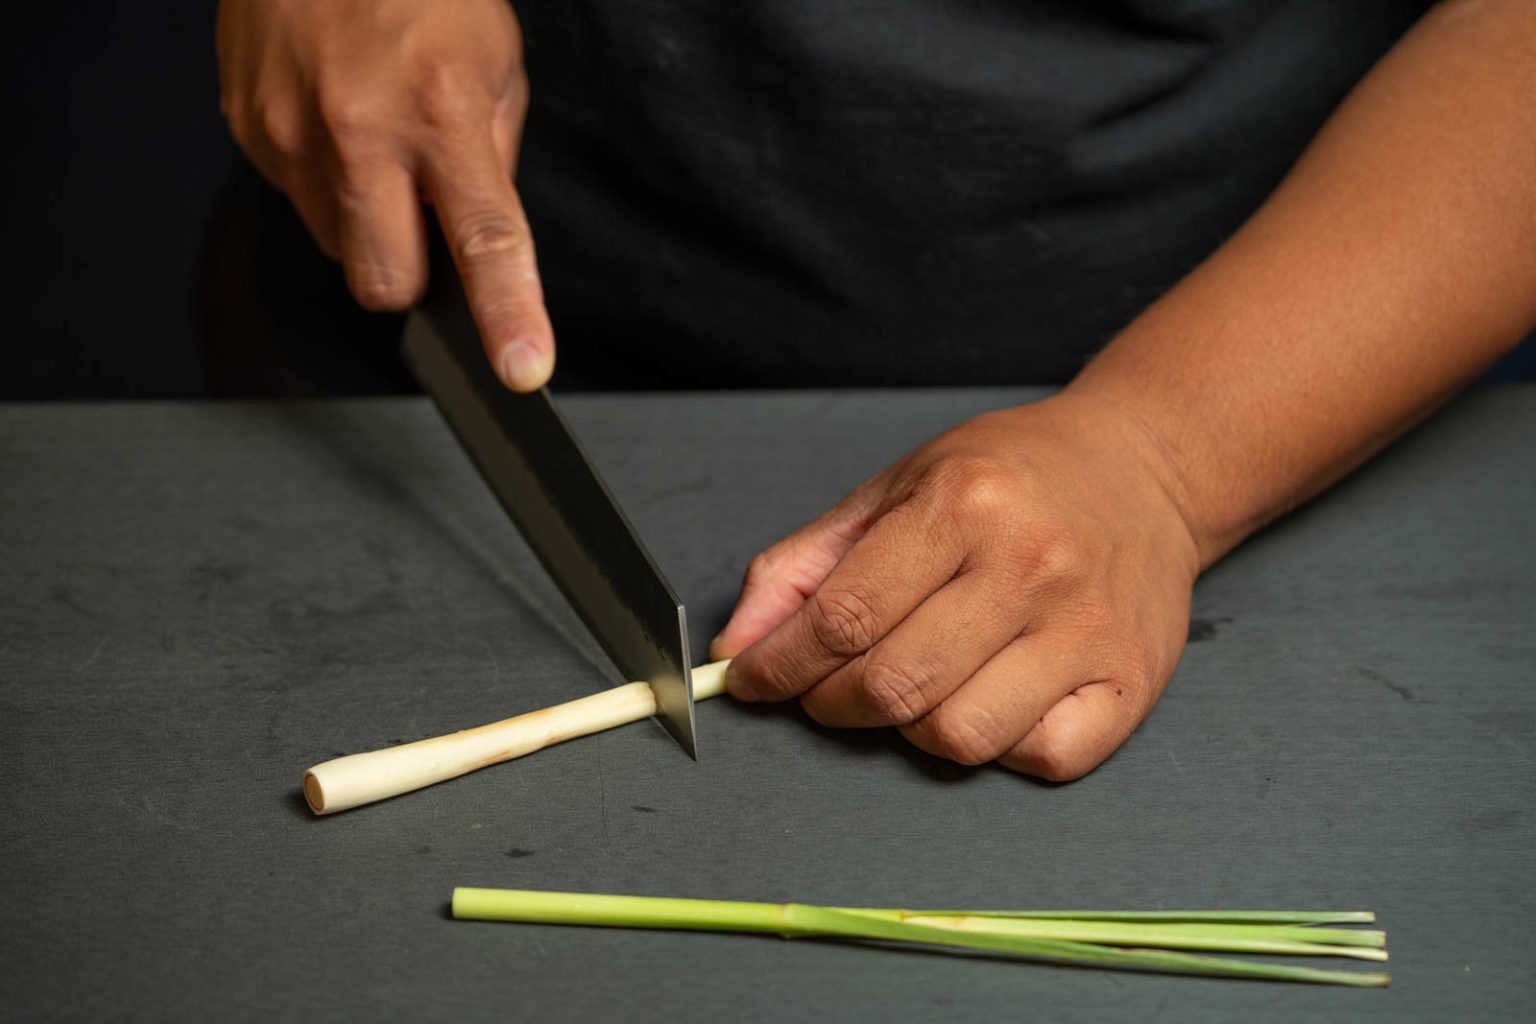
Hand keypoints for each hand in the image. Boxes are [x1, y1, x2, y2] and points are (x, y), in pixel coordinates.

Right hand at [216, 0, 551, 389]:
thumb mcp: (495, 63)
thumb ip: (493, 159)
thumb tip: (482, 238)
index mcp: (440, 110)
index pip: (482, 239)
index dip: (506, 312)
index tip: (519, 366)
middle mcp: (359, 129)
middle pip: (386, 281)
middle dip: (412, 274)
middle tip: (424, 217)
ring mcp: (290, 133)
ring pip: (338, 247)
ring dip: (367, 222)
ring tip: (379, 145)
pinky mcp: (246, 130)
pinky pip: (298, 201)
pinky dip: (325, 183)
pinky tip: (336, 123)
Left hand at [709, 393, 1201, 779]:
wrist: (1143, 470)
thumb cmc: (1008, 478)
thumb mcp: (895, 488)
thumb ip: (804, 565)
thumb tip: (735, 648)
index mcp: (964, 504)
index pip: (842, 618)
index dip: (779, 665)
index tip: (750, 682)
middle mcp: (1030, 565)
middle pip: (892, 686)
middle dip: (829, 704)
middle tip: (823, 689)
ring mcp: (1087, 628)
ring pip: (958, 737)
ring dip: (909, 730)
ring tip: (913, 687)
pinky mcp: (1132, 680)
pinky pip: (1040, 757)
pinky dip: (998, 748)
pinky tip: (988, 700)